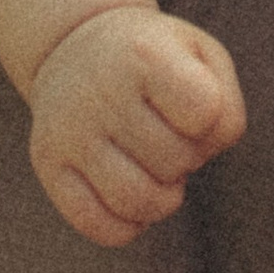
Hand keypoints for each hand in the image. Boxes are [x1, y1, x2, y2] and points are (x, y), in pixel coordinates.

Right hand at [26, 2, 247, 246]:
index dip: (209, 120)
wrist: (73, 46)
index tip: (191, 102)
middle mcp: (99, 89)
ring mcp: (68, 129)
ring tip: (154, 170)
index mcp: (144, 53)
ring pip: (137, 202)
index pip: (204, 111)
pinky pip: (99, 226)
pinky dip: (127, 225)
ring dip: (162, 198)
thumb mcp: (201, 58)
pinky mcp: (47, 163)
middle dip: (186, 157)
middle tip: (168, 135)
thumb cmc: (155, 61)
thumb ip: (225, 111)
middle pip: (176, 161)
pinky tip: (128, 195)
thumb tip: (198, 159)